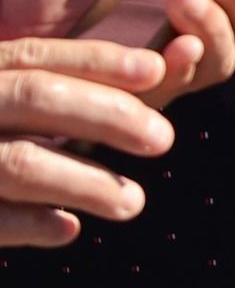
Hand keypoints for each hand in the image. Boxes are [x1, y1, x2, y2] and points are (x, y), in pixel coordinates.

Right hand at [0, 35, 175, 245]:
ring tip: (133, 201)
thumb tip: (150, 76)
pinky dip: (28, 224)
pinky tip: (68, 229)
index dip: (98, 61)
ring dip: (82, 181)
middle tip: (164, 139)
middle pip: (34, 97)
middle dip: (106, 115)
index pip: (34, 57)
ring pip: (17, 162)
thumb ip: (44, 92)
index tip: (157, 70)